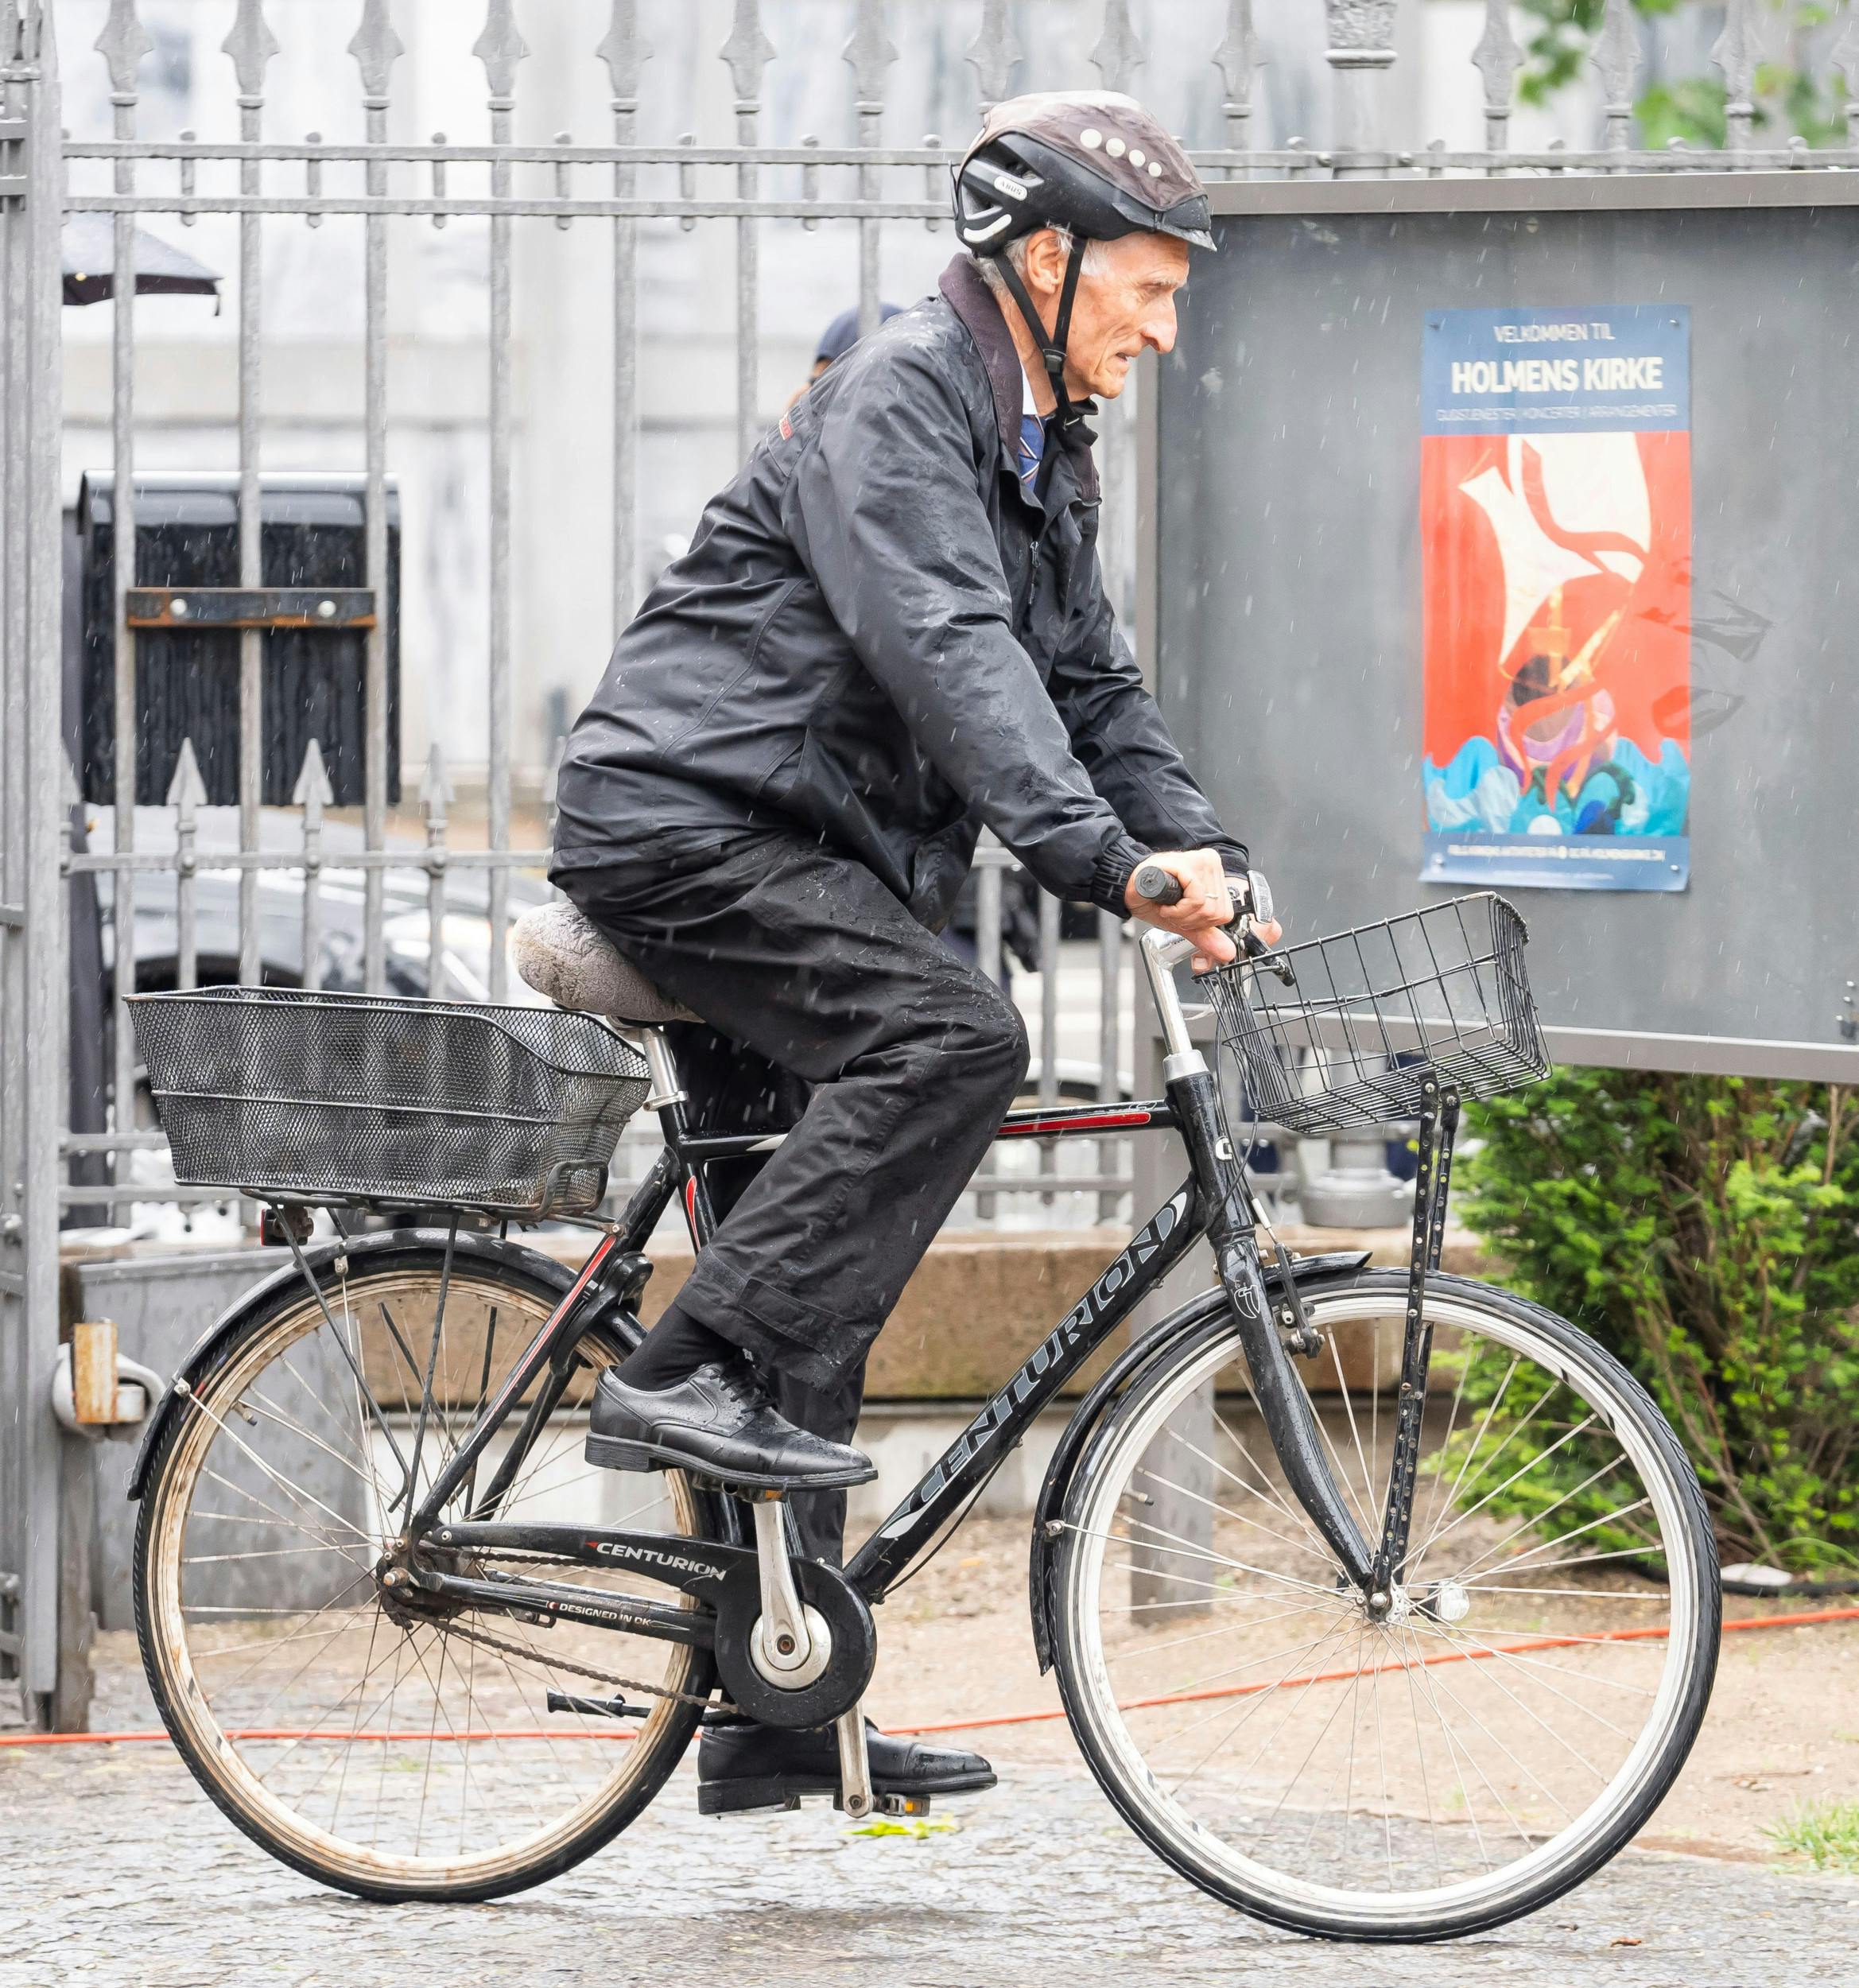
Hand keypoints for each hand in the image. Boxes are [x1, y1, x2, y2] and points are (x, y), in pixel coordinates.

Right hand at [1124, 849, 1238, 969]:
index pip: (1224, 913)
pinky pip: (1196, 900)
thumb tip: (1227, 953)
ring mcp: (1202, 862)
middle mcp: (1212, 865)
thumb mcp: (1185, 923)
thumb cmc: (1154, 899)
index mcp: (1216, 876)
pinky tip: (1166, 903)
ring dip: (1181, 916)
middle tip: (1173, 911)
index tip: (1183, 916)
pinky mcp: (1188, 864)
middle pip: (1215, 912)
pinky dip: (1178, 910)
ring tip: (1169, 906)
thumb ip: (1207, 937)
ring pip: (1206, 907)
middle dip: (1190, 921)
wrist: (1131, 888)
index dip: (1201, 923)